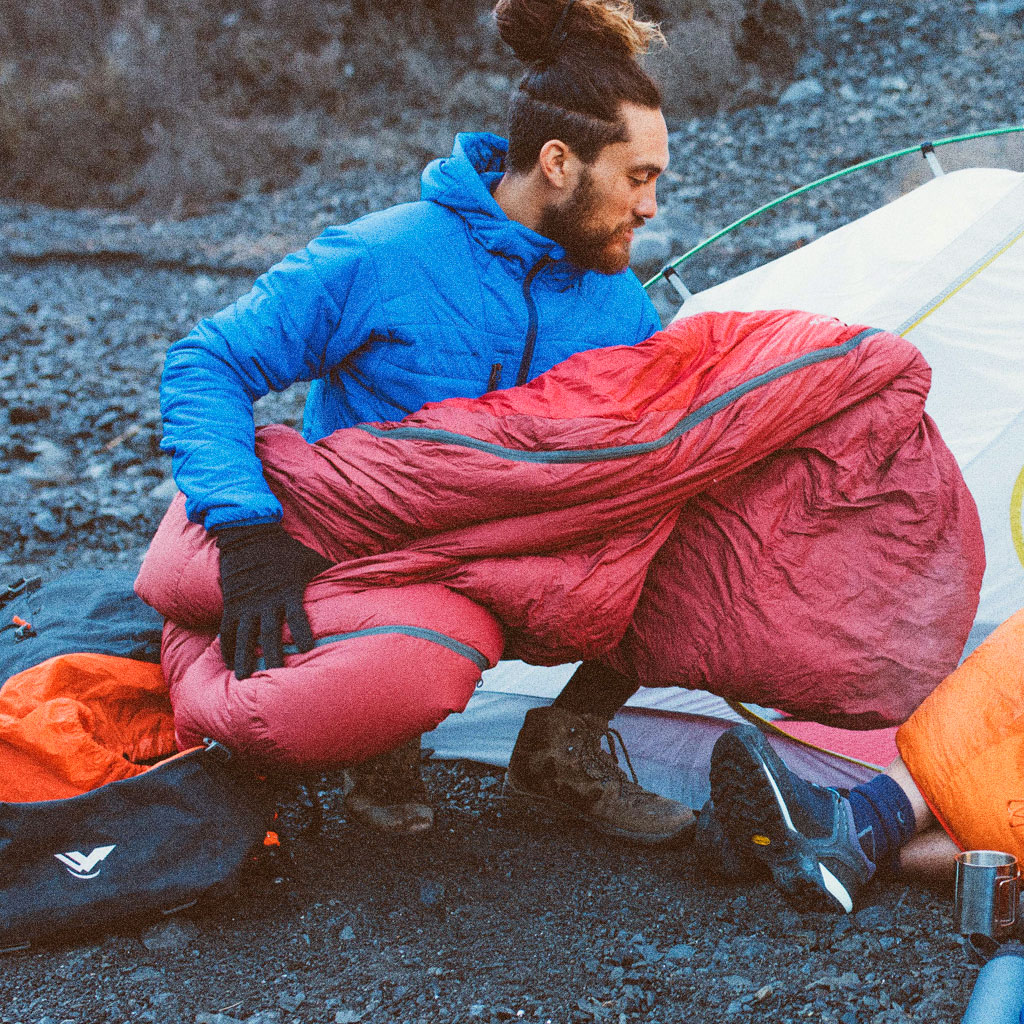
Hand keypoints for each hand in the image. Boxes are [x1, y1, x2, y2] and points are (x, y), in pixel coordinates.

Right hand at [214, 522, 331, 678]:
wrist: (249, 534)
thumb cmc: (287, 551)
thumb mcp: (312, 561)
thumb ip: (331, 575)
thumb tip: (360, 580)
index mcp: (289, 592)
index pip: (298, 615)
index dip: (302, 631)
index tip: (306, 649)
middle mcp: (267, 601)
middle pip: (270, 633)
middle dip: (272, 655)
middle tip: (274, 677)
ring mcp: (247, 604)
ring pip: (245, 636)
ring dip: (245, 657)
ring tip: (244, 679)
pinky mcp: (232, 604)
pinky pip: (227, 629)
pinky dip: (227, 646)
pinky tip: (229, 663)